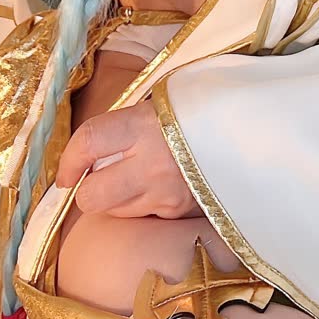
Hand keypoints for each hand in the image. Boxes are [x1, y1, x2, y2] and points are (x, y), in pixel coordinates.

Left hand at [55, 100, 196, 218]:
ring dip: (117, 200)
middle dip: (88, 190)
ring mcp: (167, 194)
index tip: (64, 172)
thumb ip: (129, 123)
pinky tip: (161, 186)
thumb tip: (93, 147)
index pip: (90, 142)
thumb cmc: (202, 108)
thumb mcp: (164, 103)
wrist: (253, 130)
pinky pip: (146, 216)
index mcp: (145, 125)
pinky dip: (145, 205)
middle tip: (99, 177)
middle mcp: (152, 164)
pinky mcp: (181, 213)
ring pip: (117, 212)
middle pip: (92, 196)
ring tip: (137, 178)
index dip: (68, 159)